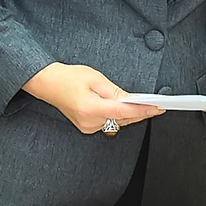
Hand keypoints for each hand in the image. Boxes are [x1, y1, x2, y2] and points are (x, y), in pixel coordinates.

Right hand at [23, 62, 161, 134]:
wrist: (47, 84)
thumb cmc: (67, 77)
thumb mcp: (94, 78)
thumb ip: (115, 91)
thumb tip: (133, 100)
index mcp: (90, 108)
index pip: (123, 111)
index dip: (143, 110)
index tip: (158, 108)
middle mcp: (89, 122)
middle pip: (123, 119)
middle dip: (140, 112)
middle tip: (158, 105)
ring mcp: (88, 127)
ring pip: (117, 122)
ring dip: (130, 113)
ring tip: (145, 105)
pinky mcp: (87, 127)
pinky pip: (109, 122)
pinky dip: (118, 115)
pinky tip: (126, 108)